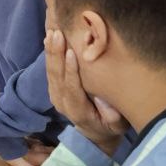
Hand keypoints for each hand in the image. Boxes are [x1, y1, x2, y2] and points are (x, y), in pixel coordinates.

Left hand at [45, 28, 126, 152]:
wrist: (93, 134)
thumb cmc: (109, 127)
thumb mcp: (117, 125)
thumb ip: (112, 114)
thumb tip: (104, 99)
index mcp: (77, 110)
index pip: (72, 88)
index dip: (71, 70)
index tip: (71, 52)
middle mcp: (62, 101)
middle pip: (57, 76)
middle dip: (56, 54)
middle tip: (57, 34)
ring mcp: (55, 95)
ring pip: (51, 70)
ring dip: (51, 50)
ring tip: (51, 32)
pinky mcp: (54, 88)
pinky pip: (50, 69)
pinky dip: (49, 53)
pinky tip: (49, 39)